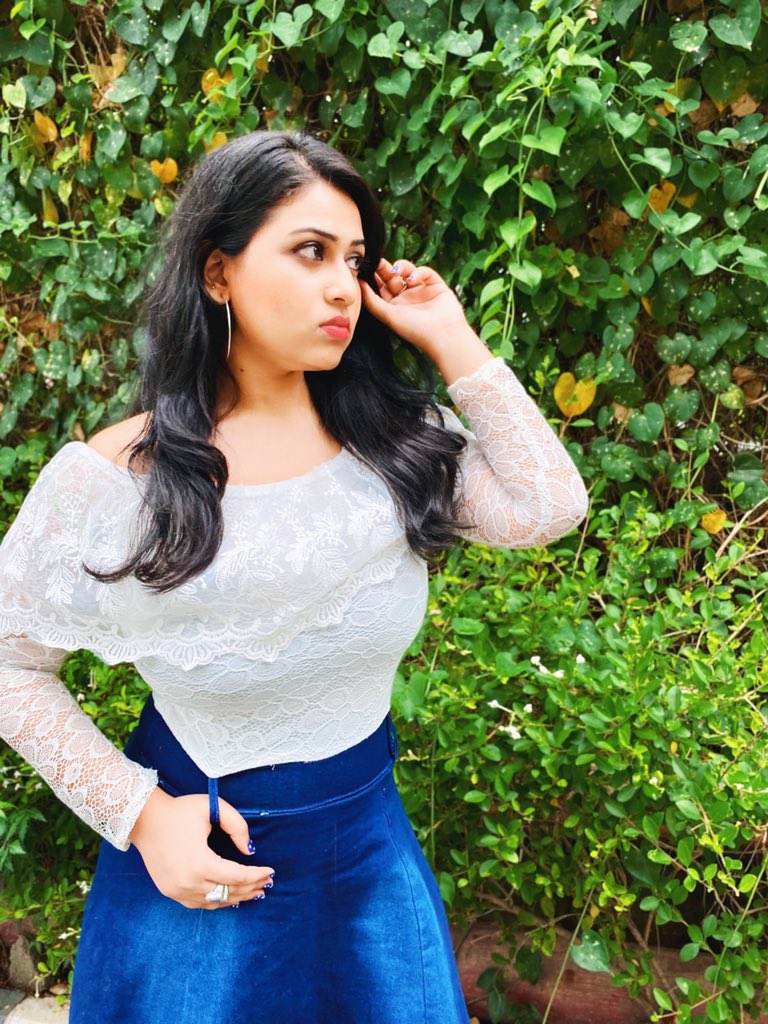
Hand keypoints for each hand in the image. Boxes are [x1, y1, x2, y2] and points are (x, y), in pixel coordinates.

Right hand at [128, 786, 273, 909]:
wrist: (145, 819)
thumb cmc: (180, 811)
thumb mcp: (213, 807)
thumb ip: (237, 826)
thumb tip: (248, 850)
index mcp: (200, 862)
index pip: (237, 876)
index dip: (257, 875)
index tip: (271, 872)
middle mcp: (188, 882)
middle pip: (228, 892)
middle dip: (251, 888)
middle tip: (267, 883)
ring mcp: (177, 890)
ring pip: (214, 902)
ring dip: (236, 897)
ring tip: (254, 891)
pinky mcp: (169, 891)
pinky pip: (199, 903)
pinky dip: (217, 901)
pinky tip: (229, 896)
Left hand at [360, 257, 472, 356]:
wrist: (442, 334)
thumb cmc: (414, 329)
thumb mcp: (388, 315)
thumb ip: (372, 301)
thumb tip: (358, 284)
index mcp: (395, 306)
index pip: (381, 287)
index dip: (374, 277)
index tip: (367, 268)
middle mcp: (407, 297)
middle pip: (393, 277)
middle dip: (385, 269)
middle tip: (379, 262)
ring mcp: (421, 290)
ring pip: (408, 271)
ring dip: (401, 268)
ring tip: (397, 271)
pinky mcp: (436, 285)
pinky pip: (425, 272)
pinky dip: (419, 272)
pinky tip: (414, 279)